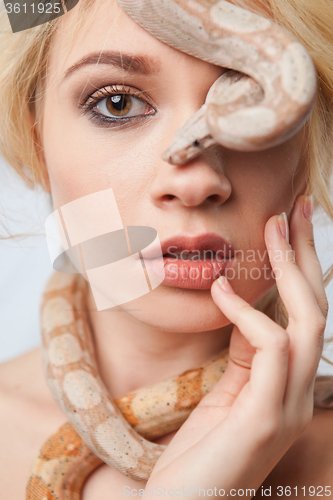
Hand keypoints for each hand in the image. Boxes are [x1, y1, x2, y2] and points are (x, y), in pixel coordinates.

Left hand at [145, 195, 327, 496]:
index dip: (302, 269)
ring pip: (307, 323)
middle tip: (294, 209)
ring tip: (272, 229)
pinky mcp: (265, 418)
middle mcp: (297, 393)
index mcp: (287, 385)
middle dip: (307, 256)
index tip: (290, 226)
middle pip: (316, 309)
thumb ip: (242, 353)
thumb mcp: (224, 392)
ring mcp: (286, 407)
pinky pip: (270, 349)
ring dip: (291, 271)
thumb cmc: (199, 453)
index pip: (305, 316)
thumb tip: (243, 306)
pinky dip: (247, 313)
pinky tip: (220, 290)